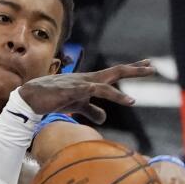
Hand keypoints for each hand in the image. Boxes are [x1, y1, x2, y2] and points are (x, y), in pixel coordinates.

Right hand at [18, 60, 153, 122]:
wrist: (32, 98)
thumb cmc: (54, 99)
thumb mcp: (77, 105)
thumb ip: (92, 109)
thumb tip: (104, 118)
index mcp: (90, 82)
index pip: (115, 73)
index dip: (131, 69)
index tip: (147, 65)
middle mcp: (88, 79)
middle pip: (115, 72)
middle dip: (134, 70)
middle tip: (153, 68)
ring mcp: (80, 84)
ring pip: (105, 84)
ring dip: (118, 94)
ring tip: (133, 101)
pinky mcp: (71, 91)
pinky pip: (91, 93)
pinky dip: (105, 97)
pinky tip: (111, 101)